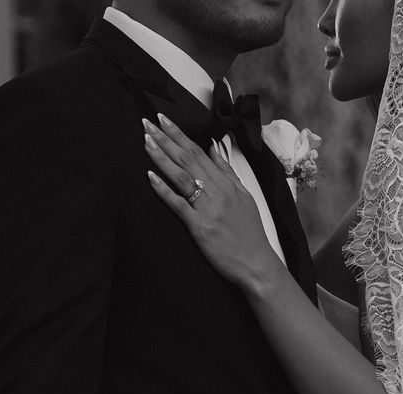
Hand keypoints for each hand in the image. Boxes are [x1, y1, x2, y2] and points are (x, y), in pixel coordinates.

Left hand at [144, 115, 284, 292]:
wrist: (256, 263)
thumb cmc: (250, 233)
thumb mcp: (244, 196)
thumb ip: (227, 171)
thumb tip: (215, 148)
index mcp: (226, 183)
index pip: (199, 152)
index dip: (179, 135)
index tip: (164, 120)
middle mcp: (217, 192)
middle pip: (188, 159)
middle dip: (165, 138)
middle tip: (147, 122)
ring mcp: (208, 209)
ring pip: (182, 177)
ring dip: (162, 157)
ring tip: (146, 141)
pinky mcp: (201, 228)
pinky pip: (179, 205)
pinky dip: (164, 190)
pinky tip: (150, 177)